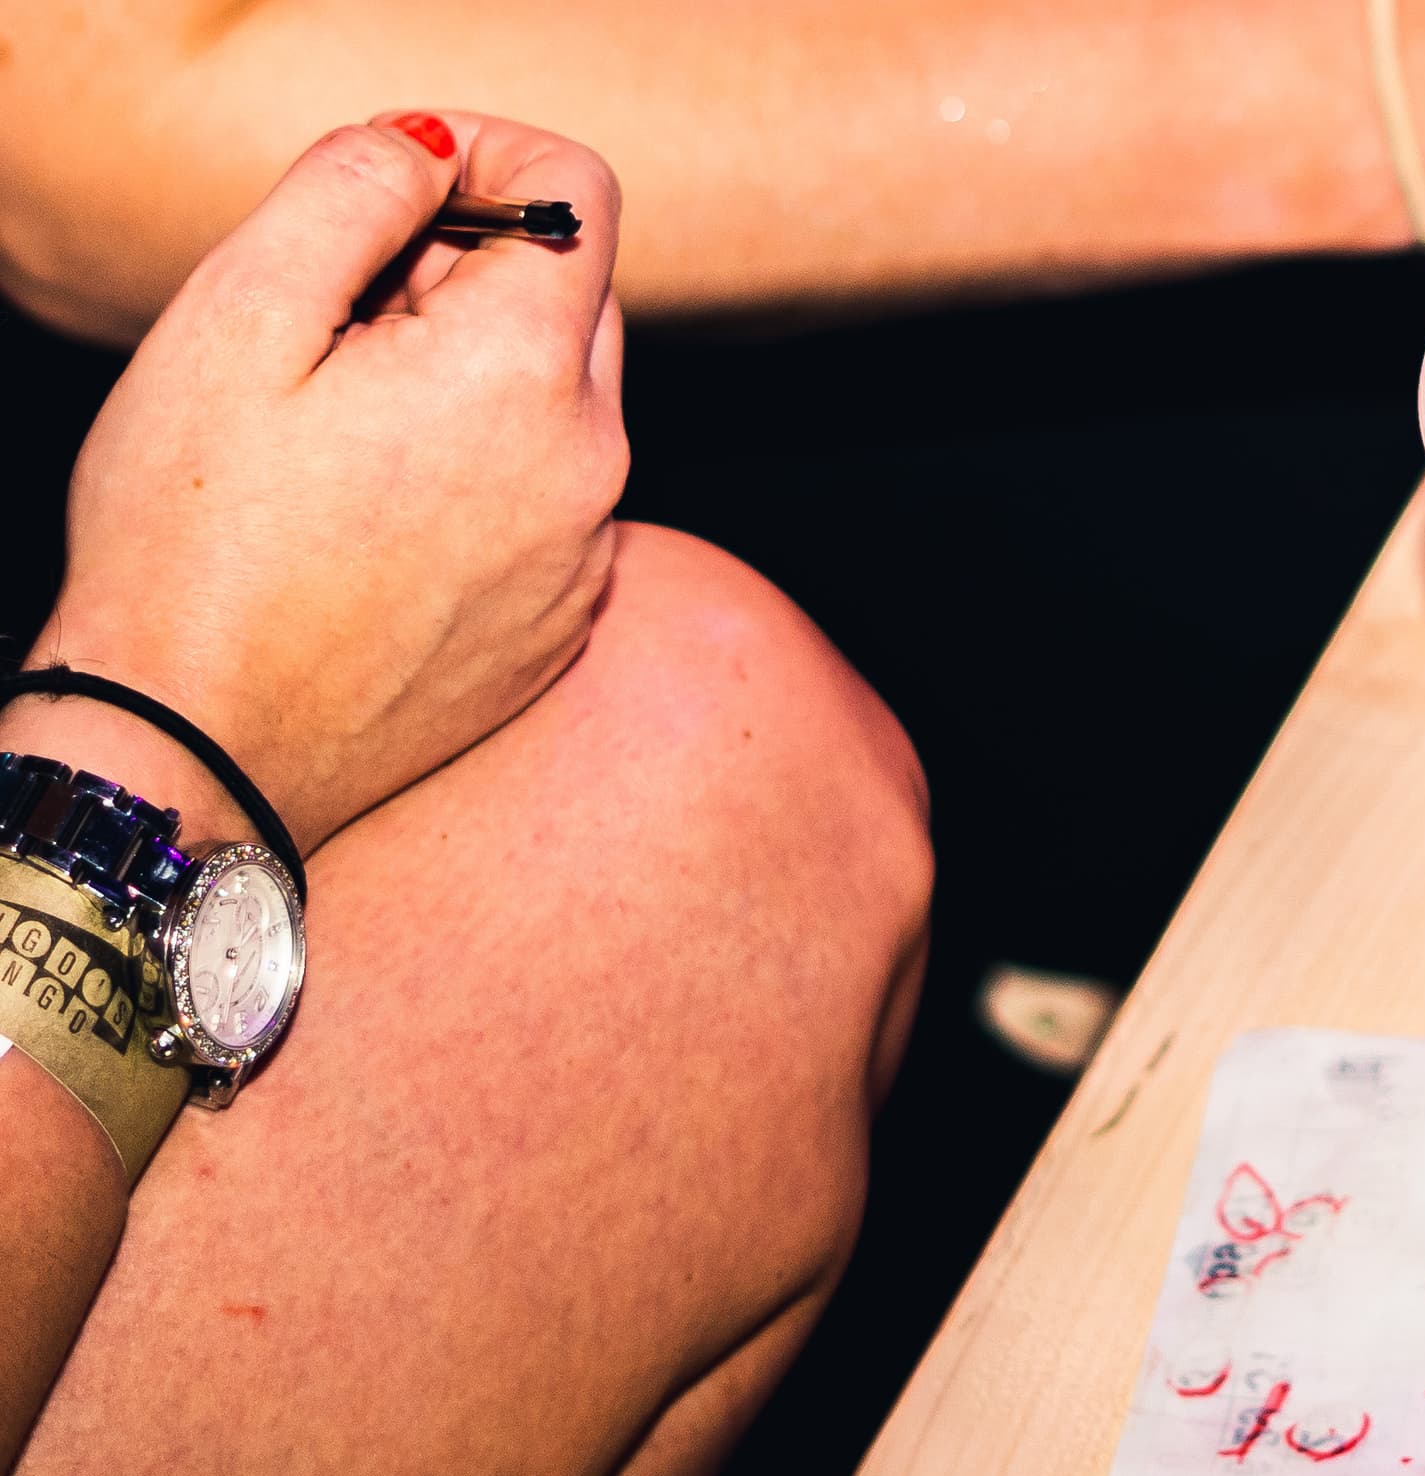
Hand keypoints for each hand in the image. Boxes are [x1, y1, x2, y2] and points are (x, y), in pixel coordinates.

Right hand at [25, 113, 625, 852]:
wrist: (200, 745)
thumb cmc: (195, 535)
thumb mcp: (240, 313)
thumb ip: (354, 191)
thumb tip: (432, 144)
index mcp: (526, 376)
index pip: (580, 195)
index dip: (487, 160)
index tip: (398, 190)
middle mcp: (593, 467)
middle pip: (574, 300)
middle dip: (468, 278)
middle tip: (338, 329)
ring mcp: (587, 557)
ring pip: (562, 404)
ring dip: (472, 380)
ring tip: (342, 436)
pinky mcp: (562, 626)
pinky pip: (550, 505)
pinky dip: (481, 477)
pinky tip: (372, 520)